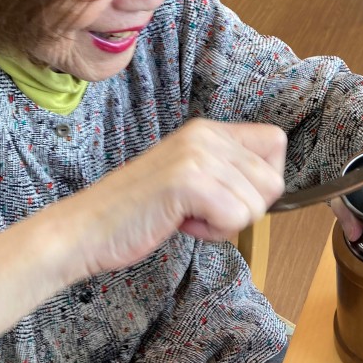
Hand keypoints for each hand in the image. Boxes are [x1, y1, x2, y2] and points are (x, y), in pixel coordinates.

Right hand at [66, 118, 286, 277]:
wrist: (87, 227)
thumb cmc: (139, 210)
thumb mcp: (190, 174)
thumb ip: (226, 171)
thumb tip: (271, 184)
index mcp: (208, 130)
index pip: (275, 142)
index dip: (265, 178)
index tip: (233, 196)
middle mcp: (206, 135)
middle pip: (272, 180)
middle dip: (245, 209)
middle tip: (203, 211)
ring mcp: (197, 155)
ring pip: (255, 204)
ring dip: (225, 223)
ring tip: (186, 215)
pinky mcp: (188, 181)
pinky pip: (235, 218)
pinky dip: (213, 232)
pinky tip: (181, 222)